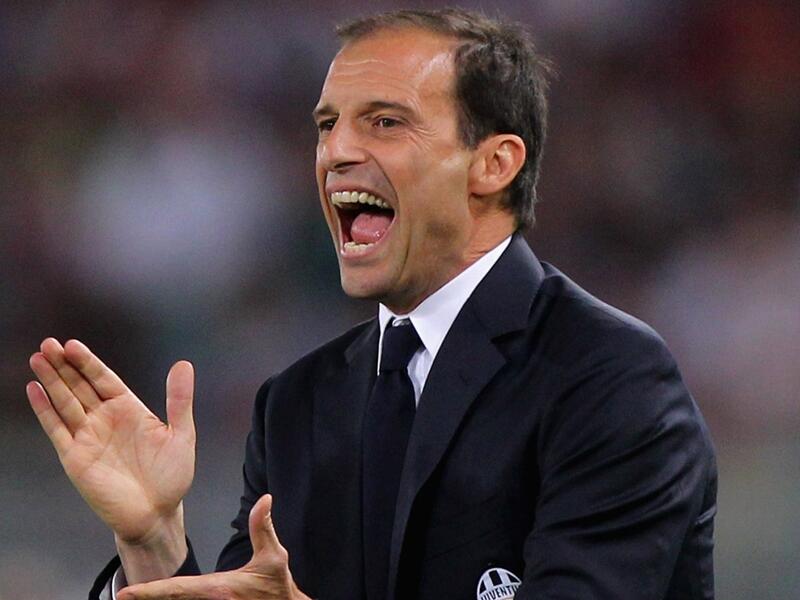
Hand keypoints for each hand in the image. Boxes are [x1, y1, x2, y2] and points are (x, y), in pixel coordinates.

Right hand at [26, 338, 194, 573]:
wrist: (156, 514)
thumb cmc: (171, 476)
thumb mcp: (181, 434)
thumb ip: (179, 400)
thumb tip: (184, 364)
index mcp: (129, 409)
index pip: (104, 379)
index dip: (88, 362)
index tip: (72, 344)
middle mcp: (105, 419)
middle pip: (80, 385)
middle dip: (64, 365)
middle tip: (48, 343)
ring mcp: (88, 437)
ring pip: (65, 402)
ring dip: (51, 381)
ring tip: (37, 358)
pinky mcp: (75, 457)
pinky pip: (57, 429)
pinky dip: (45, 410)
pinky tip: (34, 390)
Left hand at [118, 494, 309, 599]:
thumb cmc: (277, 587)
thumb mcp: (274, 557)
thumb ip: (263, 527)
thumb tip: (264, 500)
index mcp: (219, 589)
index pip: (177, 589)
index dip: (149, 591)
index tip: (126, 593)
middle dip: (147, 599)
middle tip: (122, 596)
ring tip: (137, 598)